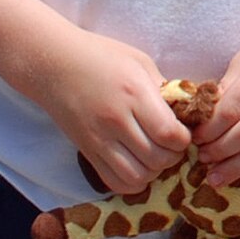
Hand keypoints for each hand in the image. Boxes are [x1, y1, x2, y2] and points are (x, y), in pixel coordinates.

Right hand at [33, 31, 189, 195]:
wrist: (53, 64)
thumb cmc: (101, 56)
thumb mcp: (140, 63)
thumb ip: (164, 89)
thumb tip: (186, 112)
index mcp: (133, 94)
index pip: (168, 133)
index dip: (183, 139)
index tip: (182, 132)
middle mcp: (116, 121)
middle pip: (157, 158)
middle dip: (173, 156)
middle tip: (171, 144)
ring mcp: (98, 140)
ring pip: (137, 177)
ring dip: (154, 171)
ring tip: (155, 156)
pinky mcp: (86, 152)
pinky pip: (114, 182)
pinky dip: (132, 182)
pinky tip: (137, 166)